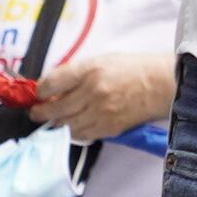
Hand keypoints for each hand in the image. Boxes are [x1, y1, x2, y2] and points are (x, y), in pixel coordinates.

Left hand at [26, 50, 177, 141]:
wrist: (160, 85)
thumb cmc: (131, 69)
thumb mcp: (101, 60)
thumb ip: (76, 73)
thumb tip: (53, 88)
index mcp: (90, 70)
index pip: (51, 83)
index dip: (39, 91)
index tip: (37, 94)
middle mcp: (92, 92)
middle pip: (54, 108)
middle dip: (40, 112)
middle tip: (36, 112)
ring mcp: (100, 113)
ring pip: (65, 125)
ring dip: (55, 124)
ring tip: (52, 120)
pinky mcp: (108, 129)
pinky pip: (81, 135)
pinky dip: (71, 132)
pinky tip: (70, 127)